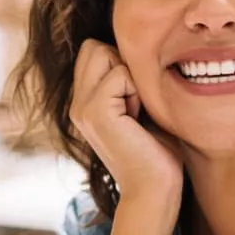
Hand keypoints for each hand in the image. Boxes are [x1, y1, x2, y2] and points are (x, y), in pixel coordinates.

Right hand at [68, 39, 183, 205]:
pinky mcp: (94, 112)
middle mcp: (76, 103)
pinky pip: (120, 74)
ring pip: (104, 54)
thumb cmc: (157, 151)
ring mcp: (81, 107)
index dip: (121, 64)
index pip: (93, 49)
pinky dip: (136, 92)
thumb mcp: (139, 107)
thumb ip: (127, 81)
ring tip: (136, 112)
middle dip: (123, 66)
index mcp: (84, 102)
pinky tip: (137, 120)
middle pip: (94, 46)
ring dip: (130, 78)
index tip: (135, 101)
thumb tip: (135, 45)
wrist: (154, 189)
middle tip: (136, 104)